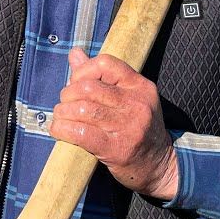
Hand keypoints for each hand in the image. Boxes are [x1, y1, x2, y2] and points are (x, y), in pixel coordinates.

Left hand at [49, 48, 178, 199]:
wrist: (160, 165)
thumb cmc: (137, 129)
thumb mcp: (127, 98)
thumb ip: (100, 75)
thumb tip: (75, 53)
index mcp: (140, 86)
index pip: (106, 63)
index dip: (82, 71)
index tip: (74, 84)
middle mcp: (137, 104)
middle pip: (88, 88)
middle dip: (68, 95)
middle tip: (64, 105)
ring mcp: (128, 127)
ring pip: (82, 109)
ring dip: (62, 113)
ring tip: (60, 118)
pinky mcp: (117, 148)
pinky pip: (81, 133)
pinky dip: (63, 130)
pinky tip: (59, 130)